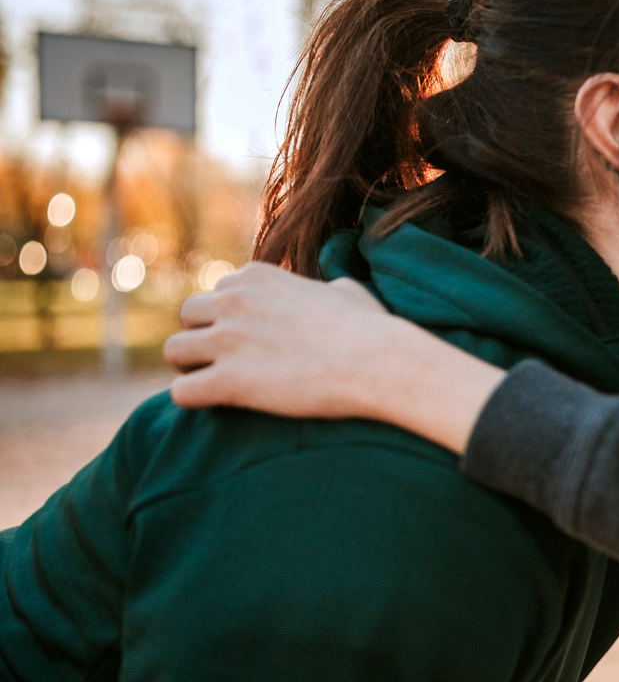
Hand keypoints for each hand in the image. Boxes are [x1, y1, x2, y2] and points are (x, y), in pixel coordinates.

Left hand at [164, 262, 502, 453]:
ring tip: (219, 386)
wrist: (381, 364)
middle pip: (188, 316)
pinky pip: (182, 392)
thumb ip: (326, 287)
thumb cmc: (373, 331)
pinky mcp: (229, 379)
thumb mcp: (348, 292)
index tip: (250, 340)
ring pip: (175, 351)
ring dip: (193, 368)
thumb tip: (335, 291)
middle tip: (228, 363)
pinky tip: (219, 406)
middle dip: (204, 339)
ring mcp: (228, 339)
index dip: (230, 318)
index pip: (218, 292)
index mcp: (257, 276)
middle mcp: (234, 301)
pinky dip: (195, 401)